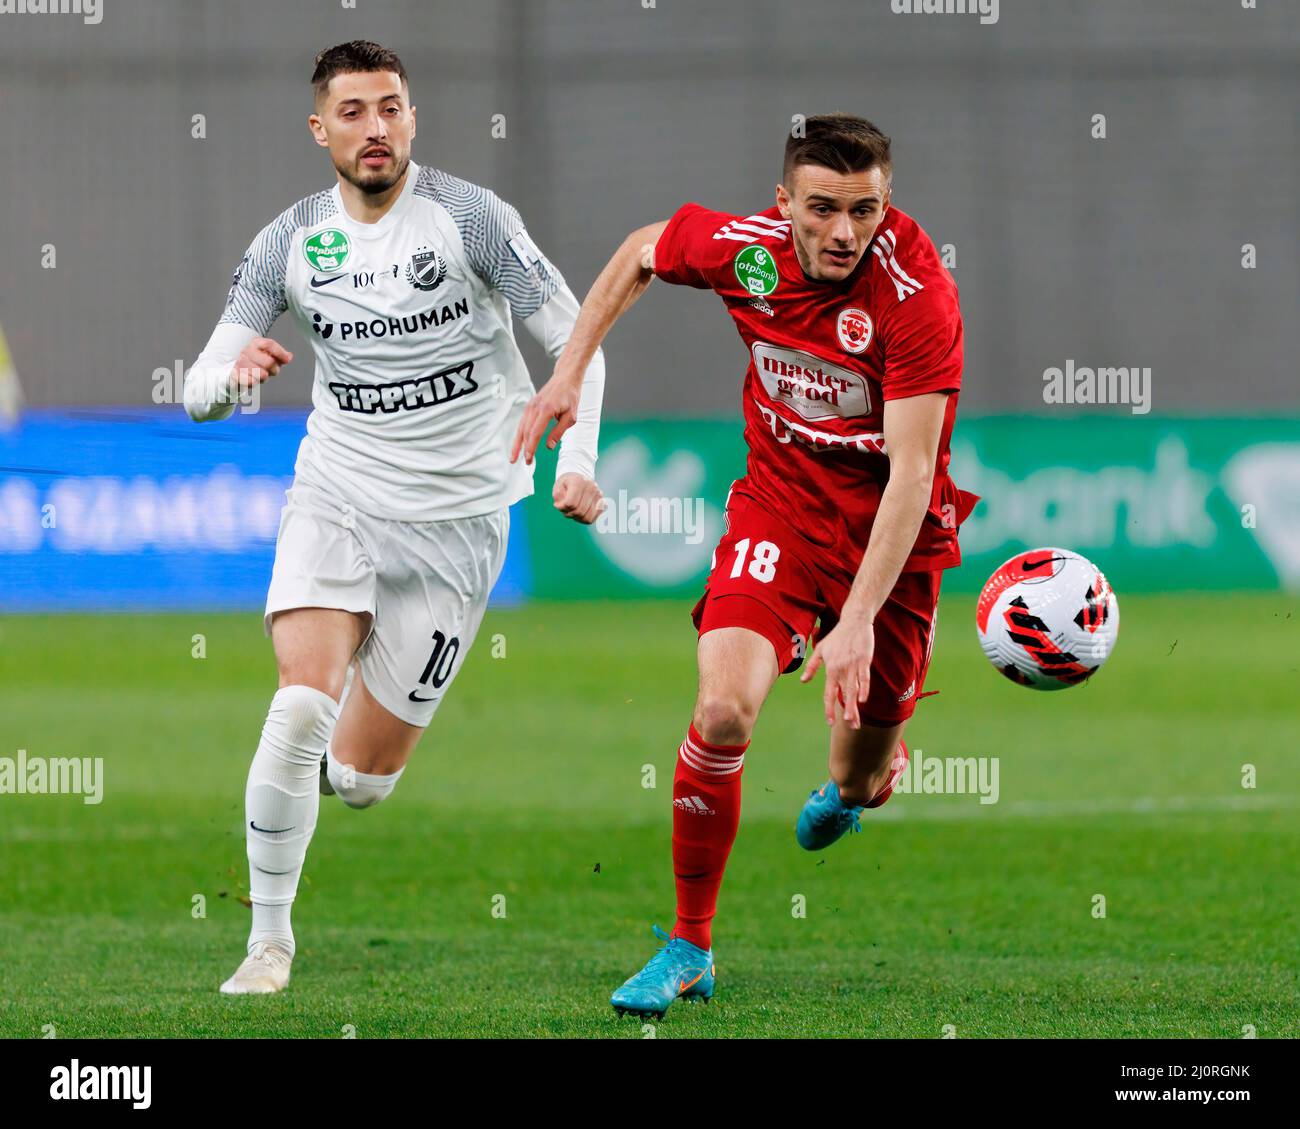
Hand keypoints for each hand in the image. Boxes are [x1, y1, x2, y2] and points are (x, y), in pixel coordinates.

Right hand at [231, 337, 291, 387]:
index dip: (280, 353)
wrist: (235, 367)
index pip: (270, 344)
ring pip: (262, 374)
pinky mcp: (235, 374)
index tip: (287, 360)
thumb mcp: (268, 354)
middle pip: (269, 362)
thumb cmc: (255, 360)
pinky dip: (255, 382)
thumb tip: (289, 356)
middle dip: (274, 369)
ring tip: (261, 374)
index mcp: (255, 343)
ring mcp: (240, 362)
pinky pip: (251, 382)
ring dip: (264, 377)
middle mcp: (246, 351)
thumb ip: (279, 354)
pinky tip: (253, 378)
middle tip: (272, 370)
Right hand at [511, 372, 580, 464]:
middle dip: (522, 449)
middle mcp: (535, 408)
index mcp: (546, 410)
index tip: (528, 459)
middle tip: (521, 462)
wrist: (565, 378)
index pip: (535, 433)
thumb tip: (548, 447)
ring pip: (521, 427)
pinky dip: (520, 434)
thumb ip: (559, 432)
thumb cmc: (570, 396)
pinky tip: (519, 443)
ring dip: (517, 443)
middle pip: (525, 432)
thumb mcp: (570, 416)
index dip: (531, 447)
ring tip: (514, 456)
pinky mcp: (530, 406)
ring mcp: (530, 406)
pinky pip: (523, 422)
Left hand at [552, 472, 604, 524]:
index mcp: (578, 482)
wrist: (579, 477)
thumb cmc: (566, 484)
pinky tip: (580, 513)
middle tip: (565, 509)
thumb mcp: (557, 488)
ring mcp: (598, 494)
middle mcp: (591, 487)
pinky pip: (594, 518)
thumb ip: (558, 497)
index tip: (559, 504)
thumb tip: (567, 507)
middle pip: (579, 511)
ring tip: (573, 511)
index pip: (570, 504)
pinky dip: (585, 519)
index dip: (562, 508)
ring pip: (587, 517)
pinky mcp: (602, 502)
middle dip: (569, 514)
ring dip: (577, 518)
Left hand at [800, 612, 875, 728]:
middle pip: (843, 695)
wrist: (854, 621)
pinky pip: (865, 678)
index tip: (830, 722)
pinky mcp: (865, 661)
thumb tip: (803, 680)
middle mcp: (842, 669)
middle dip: (847, 712)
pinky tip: (863, 701)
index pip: (829, 693)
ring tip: (855, 721)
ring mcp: (854, 666)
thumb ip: (812, 667)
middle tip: (849, 726)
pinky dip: (864, 689)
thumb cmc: (836, 637)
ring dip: (854, 706)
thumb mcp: (820, 650)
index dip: (829, 708)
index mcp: (831, 669)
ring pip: (854, 690)